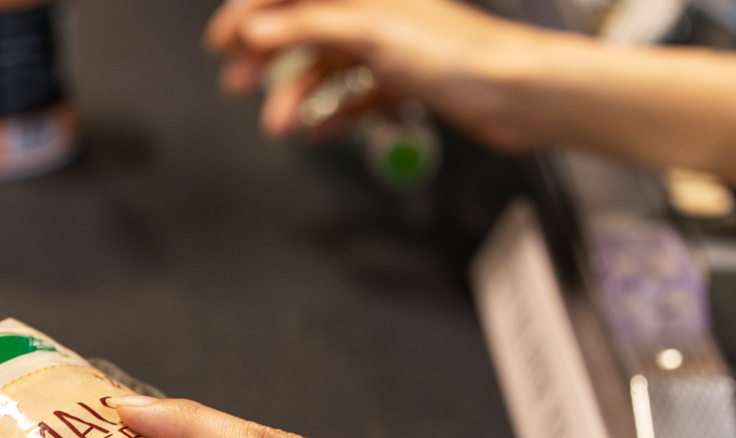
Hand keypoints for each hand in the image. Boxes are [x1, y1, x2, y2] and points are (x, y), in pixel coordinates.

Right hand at [205, 0, 581, 148]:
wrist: (514, 94)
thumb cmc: (460, 55)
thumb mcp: (371, 33)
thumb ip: (311, 28)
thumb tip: (258, 31)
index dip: (251, 15)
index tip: (222, 43)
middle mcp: (374, 11)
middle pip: (303, 28)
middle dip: (267, 59)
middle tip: (238, 85)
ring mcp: (389, 46)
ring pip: (327, 66)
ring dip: (297, 95)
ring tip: (279, 123)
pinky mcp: (405, 80)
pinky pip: (355, 95)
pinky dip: (334, 112)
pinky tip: (320, 129)